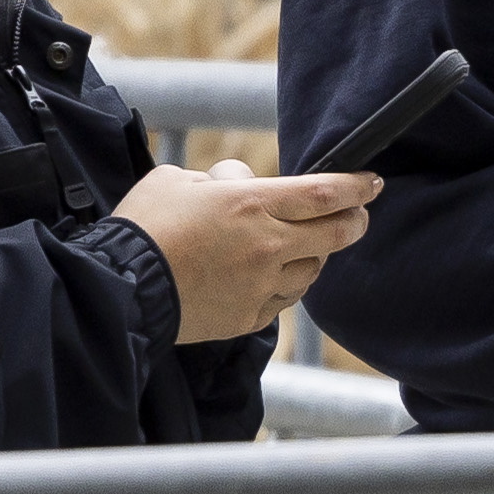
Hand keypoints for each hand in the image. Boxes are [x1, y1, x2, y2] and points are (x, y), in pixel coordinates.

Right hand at [128, 156, 370, 343]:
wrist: (120, 288)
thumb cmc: (143, 227)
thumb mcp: (176, 180)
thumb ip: (220, 177)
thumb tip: (242, 178)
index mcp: (251, 205)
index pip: (325, 193)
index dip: (357, 187)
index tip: (372, 183)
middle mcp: (267, 246)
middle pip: (337, 234)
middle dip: (355, 221)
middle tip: (359, 214)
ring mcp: (262, 286)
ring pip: (312, 269)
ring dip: (313, 254)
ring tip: (299, 244)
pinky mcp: (251, 316)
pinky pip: (284, 298)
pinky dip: (284, 283)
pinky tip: (270, 275)